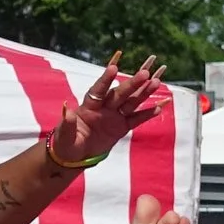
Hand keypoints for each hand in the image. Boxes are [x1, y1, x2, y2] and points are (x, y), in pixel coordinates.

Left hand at [53, 54, 167, 162]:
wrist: (73, 156)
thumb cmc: (65, 144)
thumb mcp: (64, 136)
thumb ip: (67, 122)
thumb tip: (66, 107)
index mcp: (88, 106)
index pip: (98, 90)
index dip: (106, 79)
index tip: (114, 67)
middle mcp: (103, 107)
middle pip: (120, 94)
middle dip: (132, 84)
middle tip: (145, 73)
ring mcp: (114, 117)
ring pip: (131, 103)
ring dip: (144, 93)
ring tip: (157, 81)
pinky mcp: (121, 127)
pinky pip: (136, 120)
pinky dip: (147, 114)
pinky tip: (160, 106)